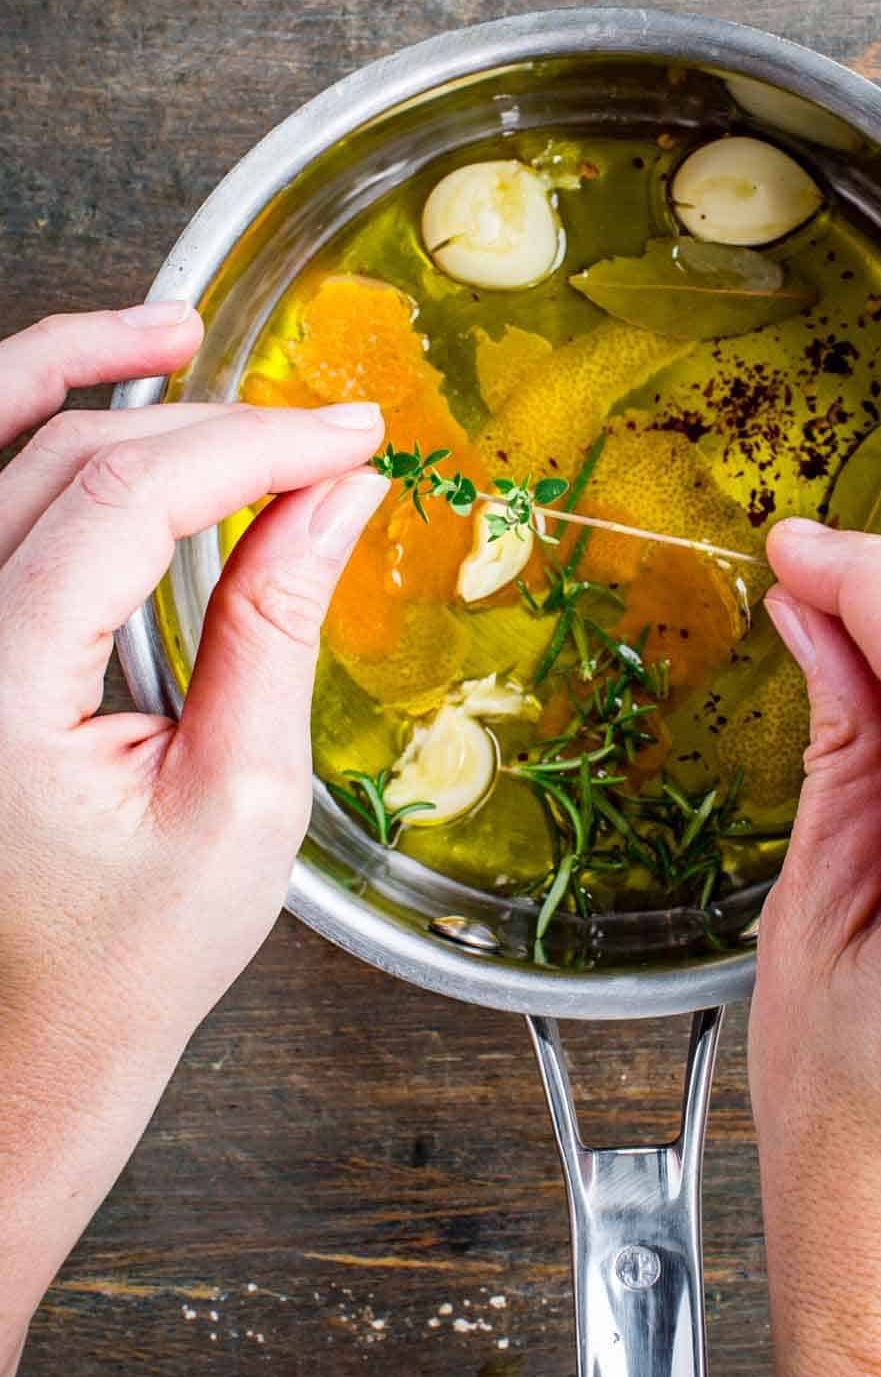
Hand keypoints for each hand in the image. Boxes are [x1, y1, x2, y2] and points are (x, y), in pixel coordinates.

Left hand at [0, 302, 387, 1376]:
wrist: (18, 1043)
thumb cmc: (119, 961)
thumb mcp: (237, 803)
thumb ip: (274, 627)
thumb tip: (336, 495)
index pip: (125, 499)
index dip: (252, 445)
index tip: (350, 435)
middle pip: (64, 456)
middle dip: (207, 425)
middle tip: (319, 434)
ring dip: (81, 370)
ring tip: (181, 333)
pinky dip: (21, 423)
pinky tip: (86, 391)